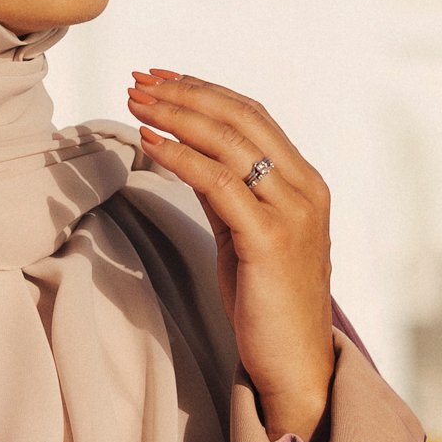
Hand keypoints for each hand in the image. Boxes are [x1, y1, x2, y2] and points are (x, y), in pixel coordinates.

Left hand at [127, 68, 337, 440]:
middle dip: (185, 93)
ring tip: (136, 102)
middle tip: (139, 81)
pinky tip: (150, 143)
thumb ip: (229, 193)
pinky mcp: (270, 240)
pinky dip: (180, 157)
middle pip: (241, 118)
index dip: (205, 90)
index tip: (161, 77)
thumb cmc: (268, 303)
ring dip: (176, 115)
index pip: (253, 116)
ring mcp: (292, 212)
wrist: (296, 364)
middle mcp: (305, 189)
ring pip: (230, 142)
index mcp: (305, 182)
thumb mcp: (247, 235)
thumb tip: (186, 153)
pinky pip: (219, 183)